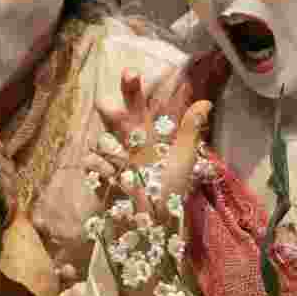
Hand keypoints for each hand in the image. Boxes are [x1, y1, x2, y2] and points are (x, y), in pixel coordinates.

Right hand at [95, 69, 211, 223]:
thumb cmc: (169, 189)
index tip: (131, 72)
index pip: (137, 104)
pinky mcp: (98, 174)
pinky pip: (90, 162)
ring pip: (101, 139)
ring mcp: (110, 157)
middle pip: (110, 114)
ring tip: (127, 166)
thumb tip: (206, 102)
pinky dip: (102, 169)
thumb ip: (189, 130)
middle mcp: (126, 141)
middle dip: (109, 110)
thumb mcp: (184, 158)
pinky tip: (113, 177)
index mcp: (146, 133)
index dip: (132, 88)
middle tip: (109, 109)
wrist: (155, 222)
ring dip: (113, 152)